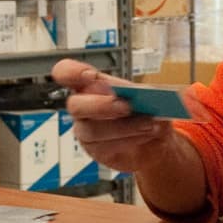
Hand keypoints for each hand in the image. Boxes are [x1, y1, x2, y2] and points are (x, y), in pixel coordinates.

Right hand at [52, 59, 190, 176]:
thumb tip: (147, 95)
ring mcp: (87, 130)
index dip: (71, 72)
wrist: (156, 139)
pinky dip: (128, 140)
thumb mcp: (152, 95)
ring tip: (149, 124)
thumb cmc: (146, 109)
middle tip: (127, 106)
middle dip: (101, 106)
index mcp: (90, 83)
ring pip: (91, 131)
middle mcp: (84, 106)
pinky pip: (104, 148)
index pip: (65, 72)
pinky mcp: (96, 150)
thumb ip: (146, 93)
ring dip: (123, 127)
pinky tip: (145, 135)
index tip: (90, 76)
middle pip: (75, 105)